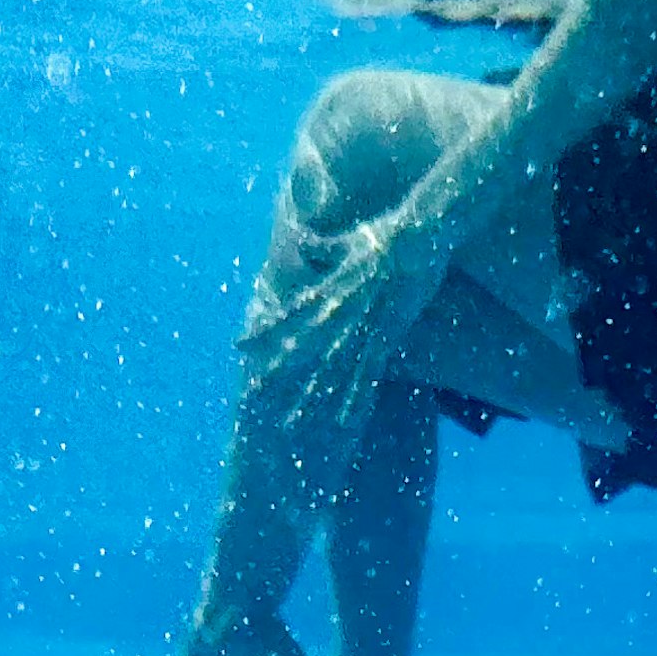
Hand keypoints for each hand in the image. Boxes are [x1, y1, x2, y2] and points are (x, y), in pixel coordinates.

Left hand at [238, 212, 446, 440]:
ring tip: (292, 422)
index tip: (238, 347)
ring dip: (311, 396)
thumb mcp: (347, 241)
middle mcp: (337, 311)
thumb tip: (299, 240)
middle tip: (252, 395)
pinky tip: (346, 420)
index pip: (286, 315)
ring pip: (330, 368)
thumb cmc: (386, 233)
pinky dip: (357, 397)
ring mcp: (361, 325)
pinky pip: (369, 373)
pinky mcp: (386, 335)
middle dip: (277, 372)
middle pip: (301, 348)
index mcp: (328, 290)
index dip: (262, 331)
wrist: (418, 233)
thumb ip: (322, 248)